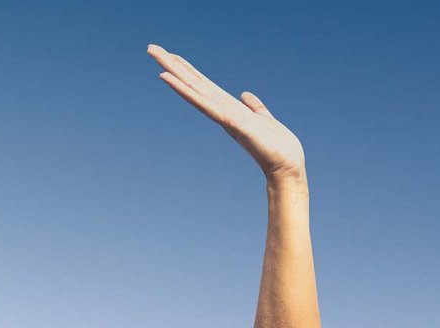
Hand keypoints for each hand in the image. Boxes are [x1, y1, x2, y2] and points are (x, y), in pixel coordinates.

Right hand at [149, 45, 305, 180]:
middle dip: (173, 65)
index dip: (189, 70)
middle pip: (194, 84)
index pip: (205, 86)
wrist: (288, 168)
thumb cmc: (279, 149)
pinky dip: (186, 91)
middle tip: (151, 47)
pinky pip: (205, 104)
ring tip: (155, 55)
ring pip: (194, 90)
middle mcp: (222, 111)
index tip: (173, 55)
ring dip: (174, 72)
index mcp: (230, 109)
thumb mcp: (265, 120)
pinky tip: (170, 79)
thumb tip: (245, 95)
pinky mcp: (231, 122)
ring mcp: (224, 116)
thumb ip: (255, 107)